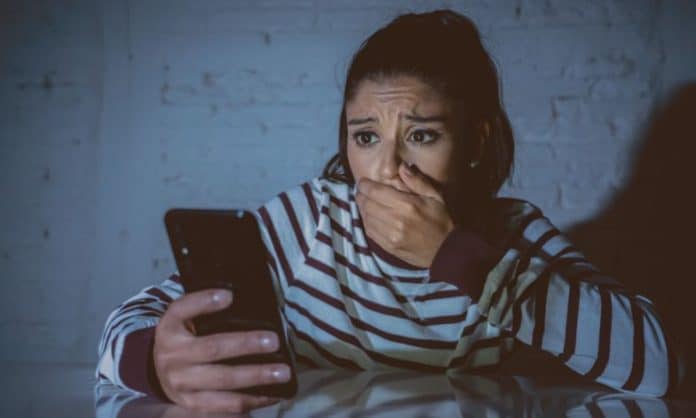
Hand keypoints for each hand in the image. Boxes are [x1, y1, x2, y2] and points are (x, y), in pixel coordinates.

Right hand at [153, 288, 287, 412]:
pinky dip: (252, 400)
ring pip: (224, 381)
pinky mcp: (193, 404)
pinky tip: (273, 393)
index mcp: (170, 328)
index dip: (204, 302)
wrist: (158, 372)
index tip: (229, 296)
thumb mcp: (182, 317)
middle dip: (246, 344)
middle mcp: (173, 356)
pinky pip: (226, 405)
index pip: (182, 310)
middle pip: (212, 348)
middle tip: (274, 341)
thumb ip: (201, 305)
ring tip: (282, 372)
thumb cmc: (181, 338)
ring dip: (256, 376)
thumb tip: (235, 296)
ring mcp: (183, 384)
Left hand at [355, 162, 454, 267]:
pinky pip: (369, 231)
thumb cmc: (441, 221)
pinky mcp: (387, 247)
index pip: (375, 191)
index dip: (365, 185)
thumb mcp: (435, 196)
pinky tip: (370, 216)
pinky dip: (366, 221)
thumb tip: (402, 167)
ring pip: (366, 217)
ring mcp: (389, 235)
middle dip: (361, 195)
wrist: (445, 251)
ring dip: (362, 208)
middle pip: (367, 204)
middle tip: (362, 191)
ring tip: (364, 202)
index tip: (363, 182)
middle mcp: (395, 220)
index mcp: (406, 205)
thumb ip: (417, 181)